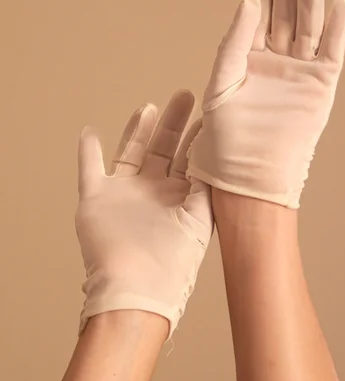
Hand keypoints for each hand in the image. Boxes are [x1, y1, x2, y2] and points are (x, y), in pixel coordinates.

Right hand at [76, 90, 212, 338]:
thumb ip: (208, 187)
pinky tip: (90, 132)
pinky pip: (89, 168)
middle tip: (186, 94)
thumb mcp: (201, 219)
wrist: (136, 286)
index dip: (198, 136)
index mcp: (178, 197)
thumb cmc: (173, 260)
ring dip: (139, 129)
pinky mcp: (95, 199)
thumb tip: (221, 156)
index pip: (190, 159)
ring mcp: (123, 194)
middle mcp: (152, 192)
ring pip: (131, 152)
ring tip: (149, 107)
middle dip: (174, 123)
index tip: (210, 112)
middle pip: (163, 149)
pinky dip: (88, 150)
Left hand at [188, 0, 344, 207]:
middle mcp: (274, 62)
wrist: (249, 178)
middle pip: (284, 12)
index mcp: (247, 59)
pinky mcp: (320, 86)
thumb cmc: (225, 140)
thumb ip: (234, 40)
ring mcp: (298, 73)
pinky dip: (337, 25)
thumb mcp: (220, 83)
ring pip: (307, 25)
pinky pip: (332, 49)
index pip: (256, 12)